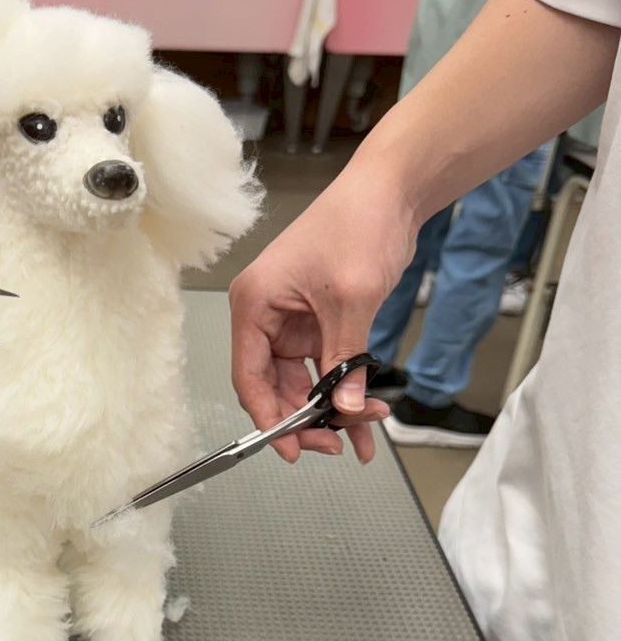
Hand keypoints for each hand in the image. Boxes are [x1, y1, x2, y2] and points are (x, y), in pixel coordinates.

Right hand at [229, 172, 410, 462]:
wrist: (390, 190)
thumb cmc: (358, 225)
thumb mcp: (352, 300)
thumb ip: (345, 360)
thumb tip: (345, 411)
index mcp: (254, 306)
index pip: (249, 377)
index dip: (269, 419)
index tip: (294, 450)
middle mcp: (265, 316)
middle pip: (274, 387)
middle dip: (307, 419)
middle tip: (337, 445)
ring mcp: (291, 322)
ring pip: (301, 383)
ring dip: (332, 411)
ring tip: (364, 434)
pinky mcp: (317, 322)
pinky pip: (324, 368)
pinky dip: (344, 391)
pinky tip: (365, 413)